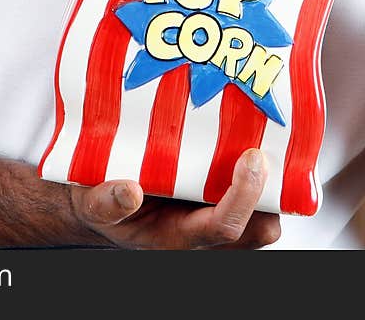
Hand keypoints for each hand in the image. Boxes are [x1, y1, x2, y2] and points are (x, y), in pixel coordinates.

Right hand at [70, 148, 279, 248]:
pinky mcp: (215, 192)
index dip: (244, 196)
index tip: (250, 158)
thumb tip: (130, 191)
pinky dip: (256, 165)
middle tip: (267, 144)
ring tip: (264, 132)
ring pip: (262, 209)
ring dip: (269, 178)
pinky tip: (250, 128)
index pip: (224, 227)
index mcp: (177, 236)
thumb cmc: (100, 202)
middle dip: (272, 191)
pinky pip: (250, 188)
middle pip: (259, 226)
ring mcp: (212, 211)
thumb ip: (105, 202)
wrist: (100, 199)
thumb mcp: (92, 204)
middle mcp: (202, 229)